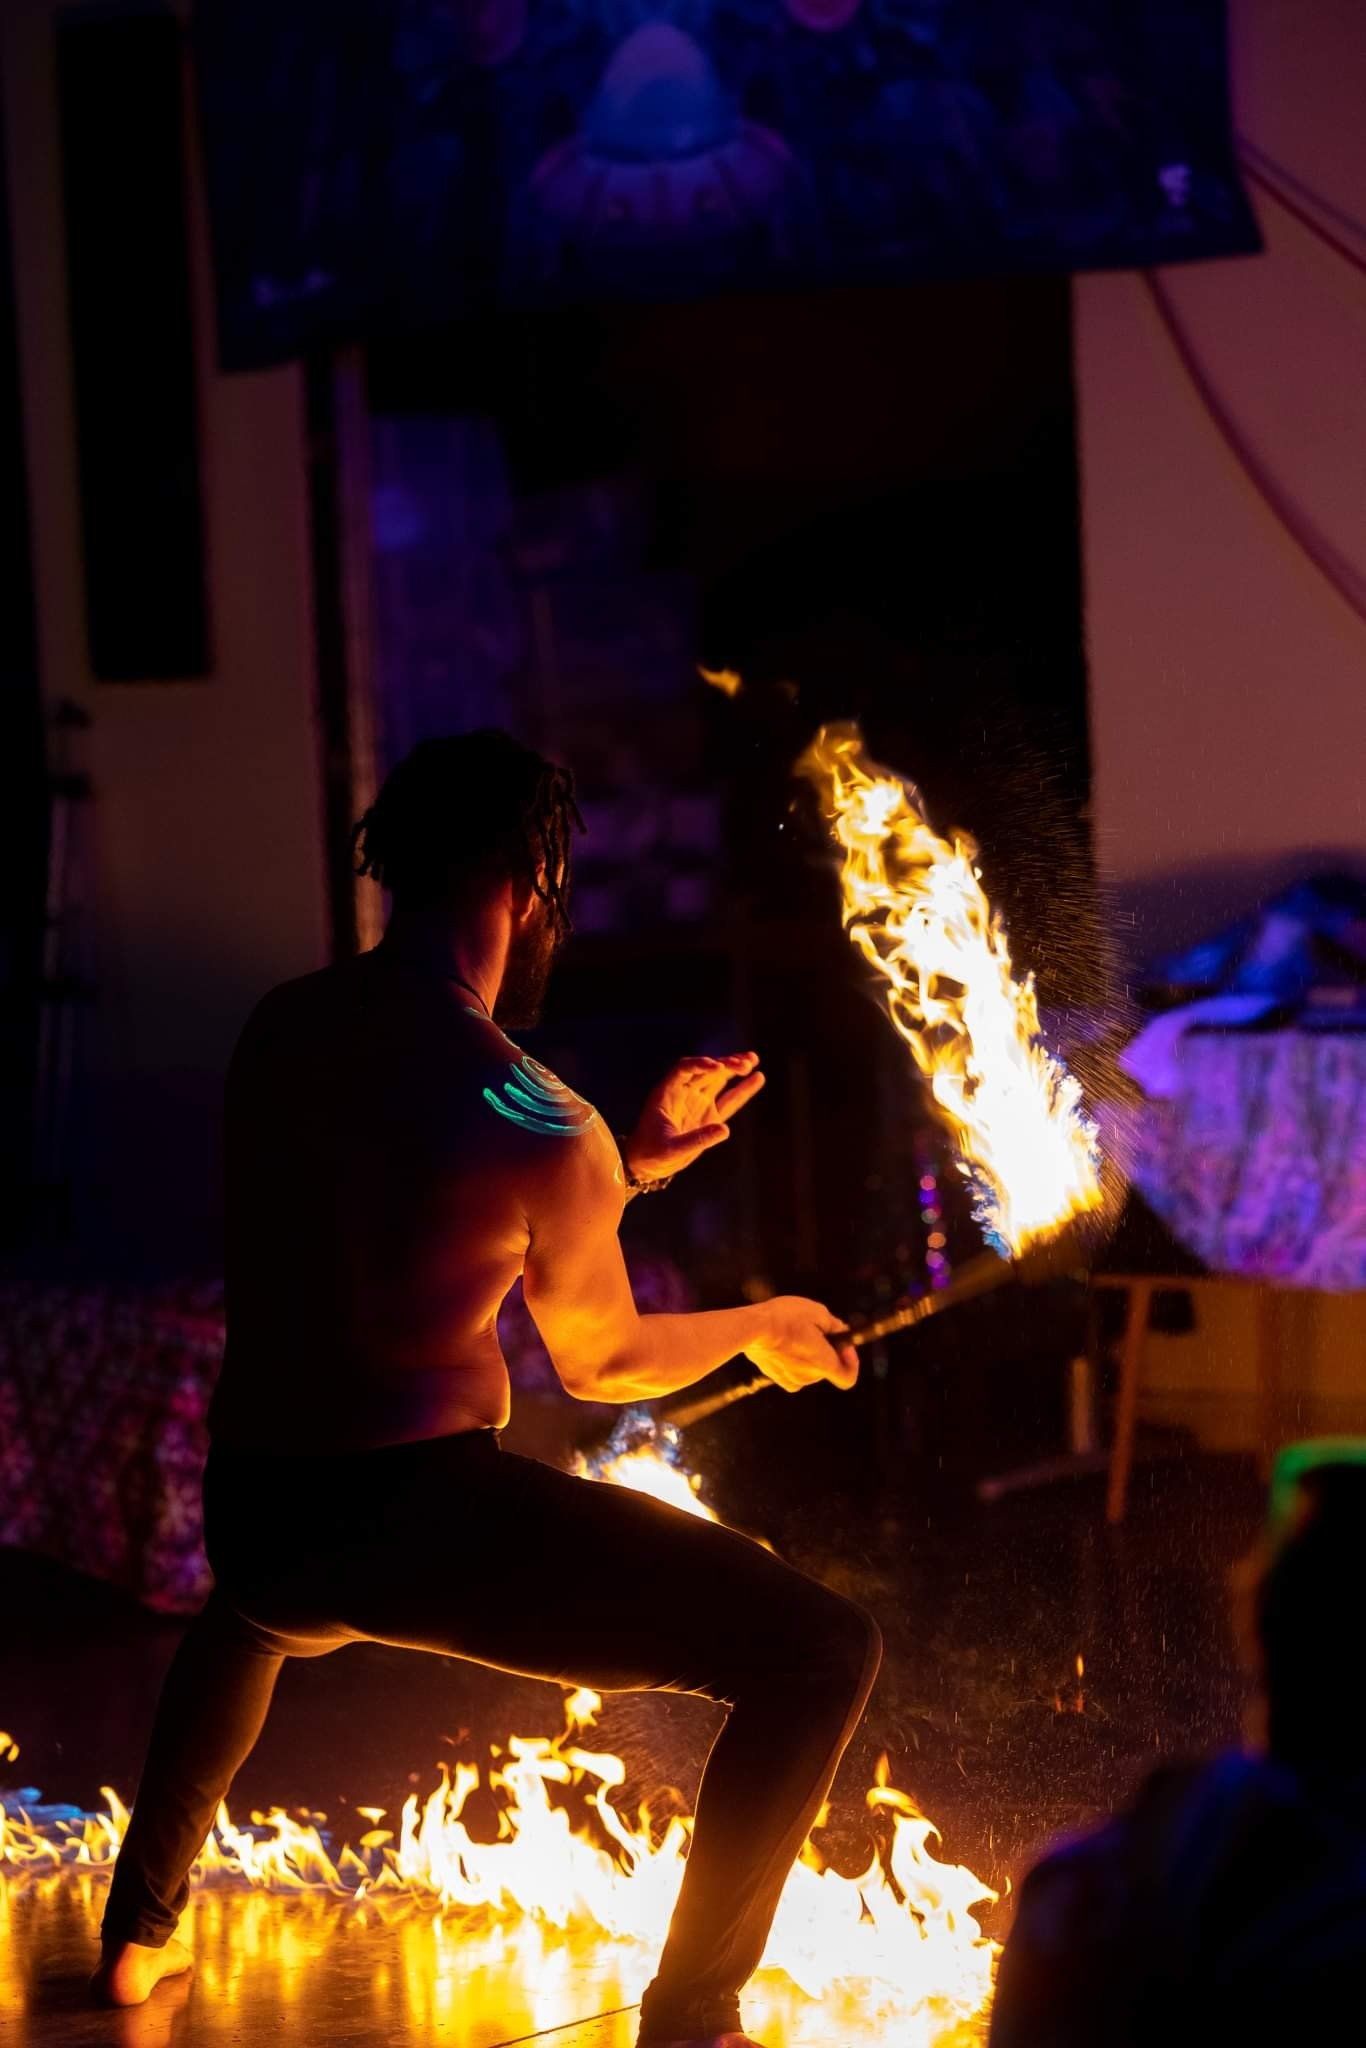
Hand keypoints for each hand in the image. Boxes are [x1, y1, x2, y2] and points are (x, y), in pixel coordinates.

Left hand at [623, 1052, 765, 1182]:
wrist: (649, 1164)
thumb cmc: (652, 1153)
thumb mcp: (671, 1149)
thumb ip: (696, 1140)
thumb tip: (725, 1130)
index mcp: (667, 1092)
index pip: (683, 1069)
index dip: (700, 1065)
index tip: (718, 1067)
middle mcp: (683, 1092)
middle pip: (705, 1070)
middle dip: (724, 1063)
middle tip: (744, 1063)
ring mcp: (698, 1102)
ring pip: (718, 1080)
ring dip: (734, 1068)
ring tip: (752, 1059)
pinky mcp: (710, 1115)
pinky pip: (729, 1100)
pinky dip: (742, 1089)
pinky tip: (758, 1077)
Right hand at [742, 1296, 857, 1393]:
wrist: (751, 1327)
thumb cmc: (786, 1317)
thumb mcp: (817, 1312)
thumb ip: (835, 1325)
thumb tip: (841, 1331)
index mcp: (823, 1363)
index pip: (847, 1378)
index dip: (851, 1363)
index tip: (844, 1346)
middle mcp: (808, 1376)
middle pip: (826, 1367)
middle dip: (826, 1350)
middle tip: (815, 1328)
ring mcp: (790, 1378)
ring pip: (808, 1368)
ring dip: (808, 1354)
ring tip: (795, 1331)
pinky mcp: (775, 1376)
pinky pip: (792, 1370)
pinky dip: (792, 1359)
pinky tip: (783, 1342)